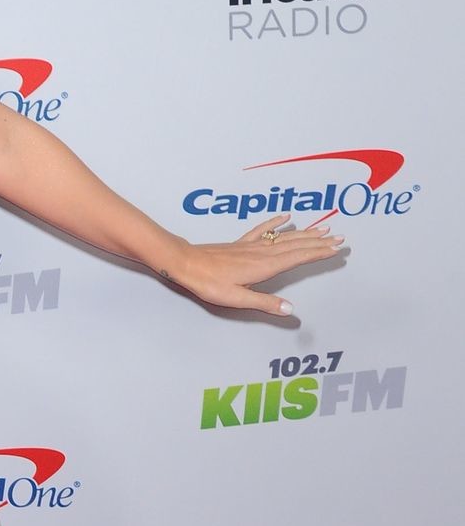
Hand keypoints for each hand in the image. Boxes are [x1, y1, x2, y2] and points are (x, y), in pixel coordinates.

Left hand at [165, 218, 347, 314]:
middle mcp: (261, 253)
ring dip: (304, 233)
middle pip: (296, 245)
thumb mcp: (237, 298)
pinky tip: (285, 217)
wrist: (186, 263)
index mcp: (264, 266)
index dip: (318, 252)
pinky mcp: (240, 244)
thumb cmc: (208, 282)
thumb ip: (264, 303)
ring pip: (284, 237)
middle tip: (338, 237)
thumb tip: (289, 309)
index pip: (298, 257)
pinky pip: (262, 230)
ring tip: (322, 228)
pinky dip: (275, 223)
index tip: (335, 248)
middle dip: (318, 241)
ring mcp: (251, 246)